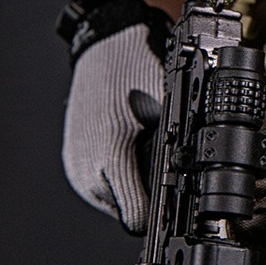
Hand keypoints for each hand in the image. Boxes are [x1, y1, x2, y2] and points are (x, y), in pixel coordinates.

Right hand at [62, 13, 168, 232]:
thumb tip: (192, 179)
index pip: (140, 217)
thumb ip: (174, 150)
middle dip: (146, 194)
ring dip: (131, 185)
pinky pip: (99, 182)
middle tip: (164, 169)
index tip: (174, 201)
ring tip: (143, 153)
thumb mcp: (167, 110)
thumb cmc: (137, 71)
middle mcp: (87, 171)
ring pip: (113, 197)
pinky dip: (115, 174)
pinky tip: (128, 149)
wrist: (106, 47)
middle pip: (127, 209)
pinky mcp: (73, 162)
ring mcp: (77, 168)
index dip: (161, 212)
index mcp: (111, 159)